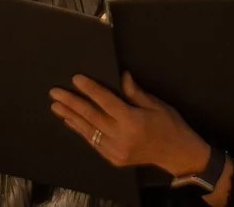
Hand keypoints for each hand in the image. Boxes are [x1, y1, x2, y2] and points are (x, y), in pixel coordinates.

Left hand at [50, 74, 209, 177]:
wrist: (179, 156)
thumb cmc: (170, 126)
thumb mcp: (156, 105)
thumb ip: (135, 92)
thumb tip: (121, 75)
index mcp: (133, 121)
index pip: (106, 101)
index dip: (90, 89)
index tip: (75, 78)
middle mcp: (121, 137)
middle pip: (91, 116)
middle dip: (71, 103)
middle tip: (54, 92)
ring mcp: (116, 150)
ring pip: (88, 131)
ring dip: (70, 117)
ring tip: (55, 106)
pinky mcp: (114, 159)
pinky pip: (93, 142)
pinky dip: (81, 130)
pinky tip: (70, 121)